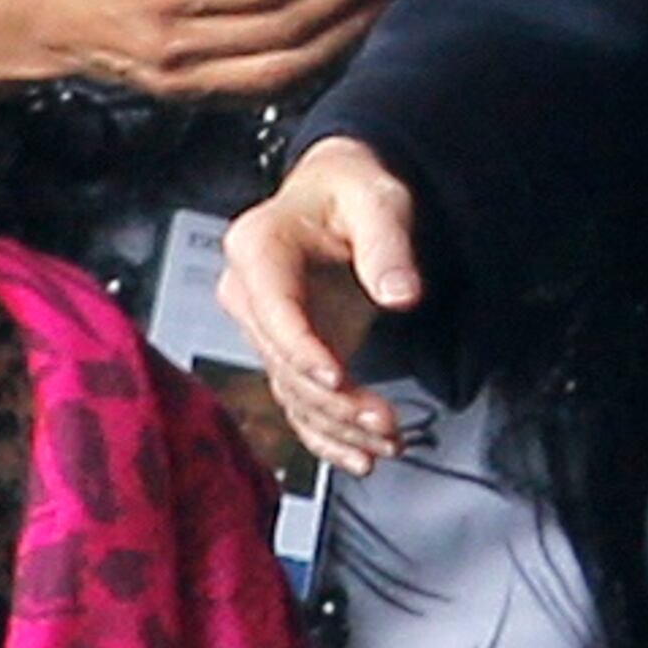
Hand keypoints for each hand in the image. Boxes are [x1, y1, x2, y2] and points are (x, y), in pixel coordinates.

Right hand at [219, 137, 427, 475]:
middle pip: (284, 361)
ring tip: (386, 444)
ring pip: (292, 392)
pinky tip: (358, 458)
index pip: (273, 311)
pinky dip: (327, 435)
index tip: (337, 380)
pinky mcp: (286, 353)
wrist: (337, 194)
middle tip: (385, 422)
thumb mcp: (377, 200)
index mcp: (256, 248)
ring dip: (337, 426)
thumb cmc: (351, 190)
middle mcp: (247, 294)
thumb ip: (387, 246)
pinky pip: (298, 402)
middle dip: (334, 401)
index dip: (302, 350)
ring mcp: (263, 329)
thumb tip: (399, 295)